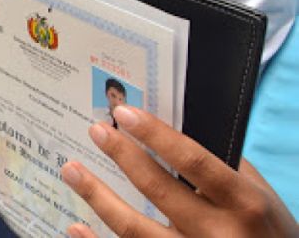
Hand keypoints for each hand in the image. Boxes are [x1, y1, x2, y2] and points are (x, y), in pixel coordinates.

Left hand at [61, 105, 297, 236]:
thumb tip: (168, 132)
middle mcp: (219, 234)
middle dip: (122, 155)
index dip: (156, 136)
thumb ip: (221, 166)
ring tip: (70, 170)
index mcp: (244, 204)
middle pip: (158, 190)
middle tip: (95, 130)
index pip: (193, 162)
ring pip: (134, 229)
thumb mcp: (259, 195)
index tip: (124, 113)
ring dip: (97, 197)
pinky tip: (76, 225)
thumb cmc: (267, 230)